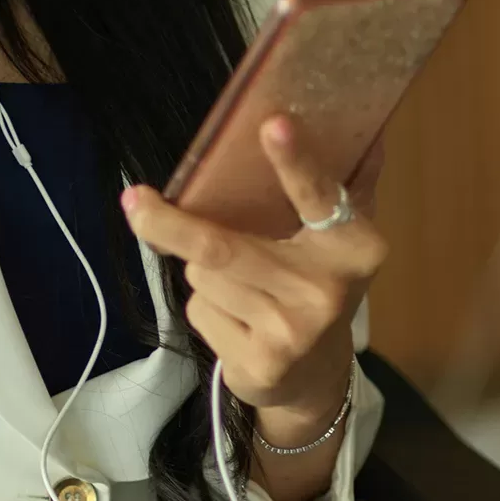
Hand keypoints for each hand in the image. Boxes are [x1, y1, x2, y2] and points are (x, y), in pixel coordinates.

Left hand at [120, 115, 387, 418]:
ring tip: (239, 282)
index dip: (295, 162)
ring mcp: (291, 333)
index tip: (272, 124)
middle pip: (225, 247)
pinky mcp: (260, 365)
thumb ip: (345, 181)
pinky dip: (204, 306)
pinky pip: (200, 311)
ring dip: (201, 268)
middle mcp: (326, 291)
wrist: (316, 376)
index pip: (320, 198)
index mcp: (354, 246)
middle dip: (172, 224)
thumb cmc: (318, 281)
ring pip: (204, 274)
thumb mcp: (338, 234)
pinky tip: (236, 320)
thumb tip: (365, 128)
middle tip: (133, 199)